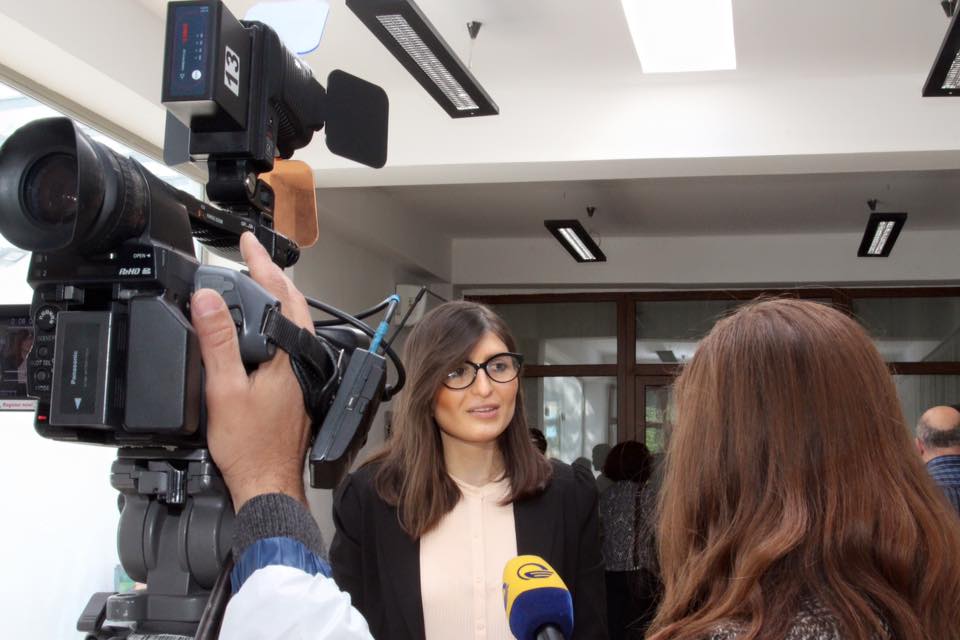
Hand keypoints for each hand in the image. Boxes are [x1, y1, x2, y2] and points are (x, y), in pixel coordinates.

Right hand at [191, 232, 314, 509]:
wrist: (268, 485)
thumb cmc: (251, 448)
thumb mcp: (224, 389)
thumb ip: (218, 341)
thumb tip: (209, 300)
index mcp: (289, 356)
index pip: (279, 295)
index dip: (262, 265)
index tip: (248, 242)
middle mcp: (301, 363)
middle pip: (292, 306)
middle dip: (271, 276)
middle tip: (251, 255)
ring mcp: (301, 376)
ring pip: (293, 325)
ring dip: (275, 299)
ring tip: (255, 282)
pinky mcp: (295, 389)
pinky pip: (288, 343)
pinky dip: (274, 324)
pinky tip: (260, 330)